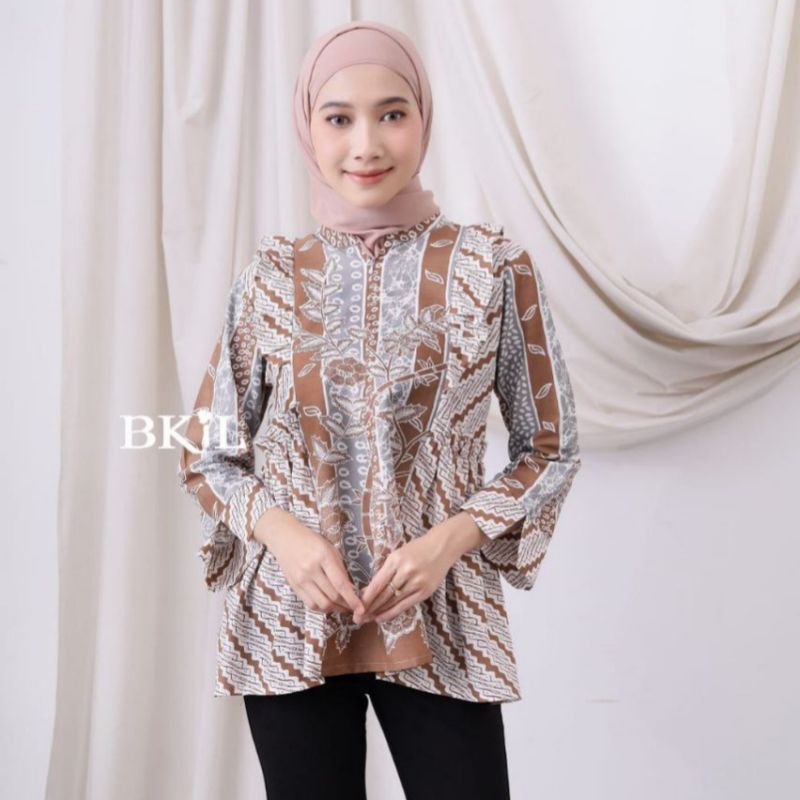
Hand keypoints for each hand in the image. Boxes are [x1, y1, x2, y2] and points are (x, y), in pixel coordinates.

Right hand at [255, 507, 365, 617]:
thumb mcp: (330, 549)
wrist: (285, 537)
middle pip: (332, 596)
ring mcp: (300, 579)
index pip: (340, 584)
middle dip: (346, 605)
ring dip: (335, 609)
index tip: (361, 608)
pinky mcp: (294, 586)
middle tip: (355, 607)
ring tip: (344, 607)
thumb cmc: (311, 541)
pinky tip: (330, 605)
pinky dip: (322, 608)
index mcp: (323, 556)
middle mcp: (311, 569)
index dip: (352, 599)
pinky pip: (310, 604)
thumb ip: (340, 569)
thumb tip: (352, 590)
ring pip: (322, 604)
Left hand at [355, 515, 483, 624]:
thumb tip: (369, 590)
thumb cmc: (417, 549)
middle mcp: (406, 571)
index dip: (366, 597)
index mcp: (396, 559)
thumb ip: (386, 570)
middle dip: (369, 607)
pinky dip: (392, 613)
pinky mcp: (425, 591)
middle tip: (357, 618)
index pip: (378, 583)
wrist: (442, 547)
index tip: (355, 607)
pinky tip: (382, 618)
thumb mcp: (398, 553)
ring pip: (393, 601)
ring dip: (379, 612)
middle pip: (384, 594)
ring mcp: (417, 582)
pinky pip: (405, 605)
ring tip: (367, 619)